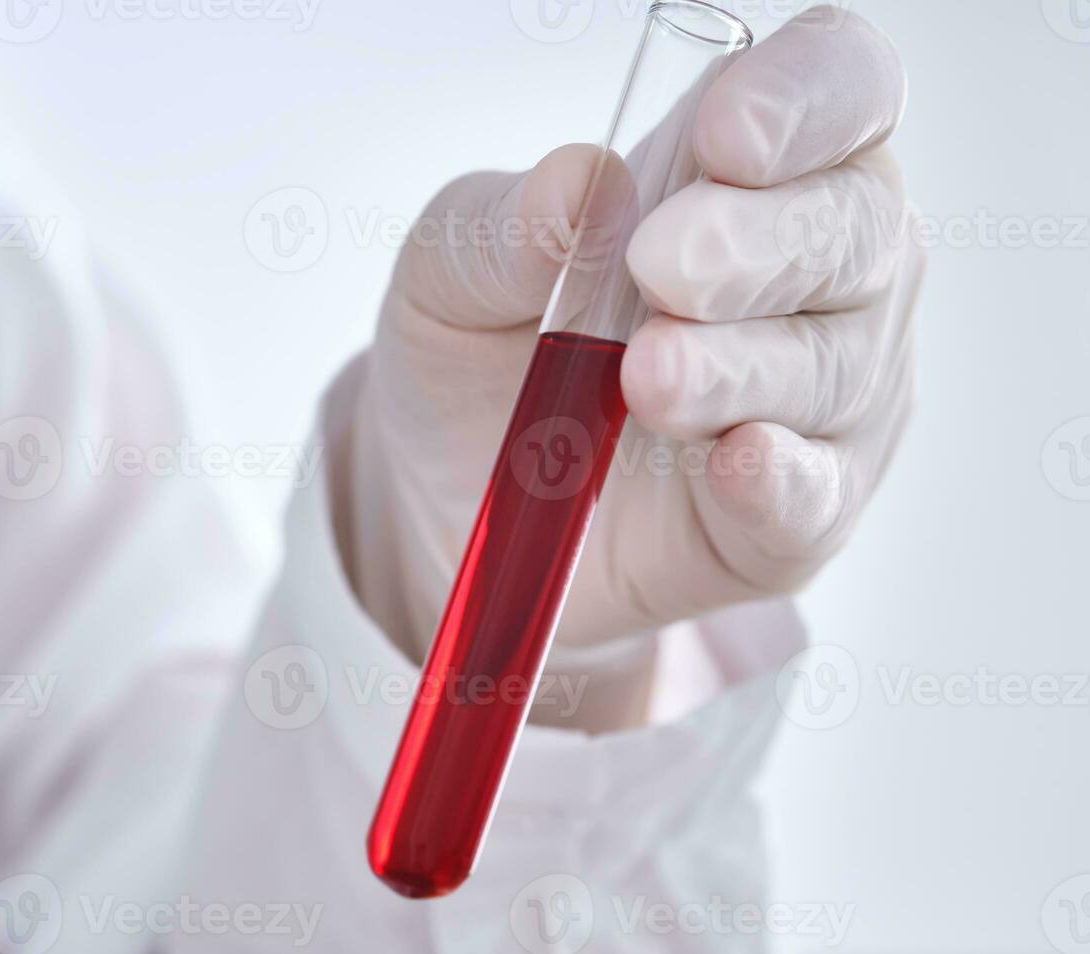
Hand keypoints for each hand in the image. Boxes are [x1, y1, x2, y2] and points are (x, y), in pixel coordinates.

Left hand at [349, 9, 922, 679]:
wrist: (458, 501)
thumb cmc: (482, 355)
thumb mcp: (449, 276)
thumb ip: (505, 226)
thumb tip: (579, 185)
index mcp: (749, 172)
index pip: (844, 90)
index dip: (808, 98)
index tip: (723, 138)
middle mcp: (816, 274)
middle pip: (856, 226)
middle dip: (758, 242)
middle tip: (654, 267)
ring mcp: (824, 398)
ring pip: (835, 365)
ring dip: (740, 365)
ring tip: (645, 377)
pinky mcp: (799, 512)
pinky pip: (815, 493)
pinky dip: (777, 477)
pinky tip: (734, 460)